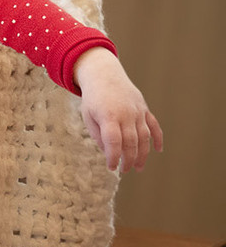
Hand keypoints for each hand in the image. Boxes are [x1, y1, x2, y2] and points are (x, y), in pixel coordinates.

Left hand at [75, 48, 161, 171]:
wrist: (105, 75)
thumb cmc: (93, 99)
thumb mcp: (88, 116)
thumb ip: (98, 135)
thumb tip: (109, 152)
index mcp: (109, 116)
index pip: (114, 141)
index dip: (113, 156)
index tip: (111, 167)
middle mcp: (126, 114)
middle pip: (131, 141)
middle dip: (129, 159)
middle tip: (124, 171)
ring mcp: (138, 111)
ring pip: (144, 136)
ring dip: (143, 154)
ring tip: (138, 168)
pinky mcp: (144, 109)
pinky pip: (154, 125)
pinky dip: (158, 138)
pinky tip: (158, 150)